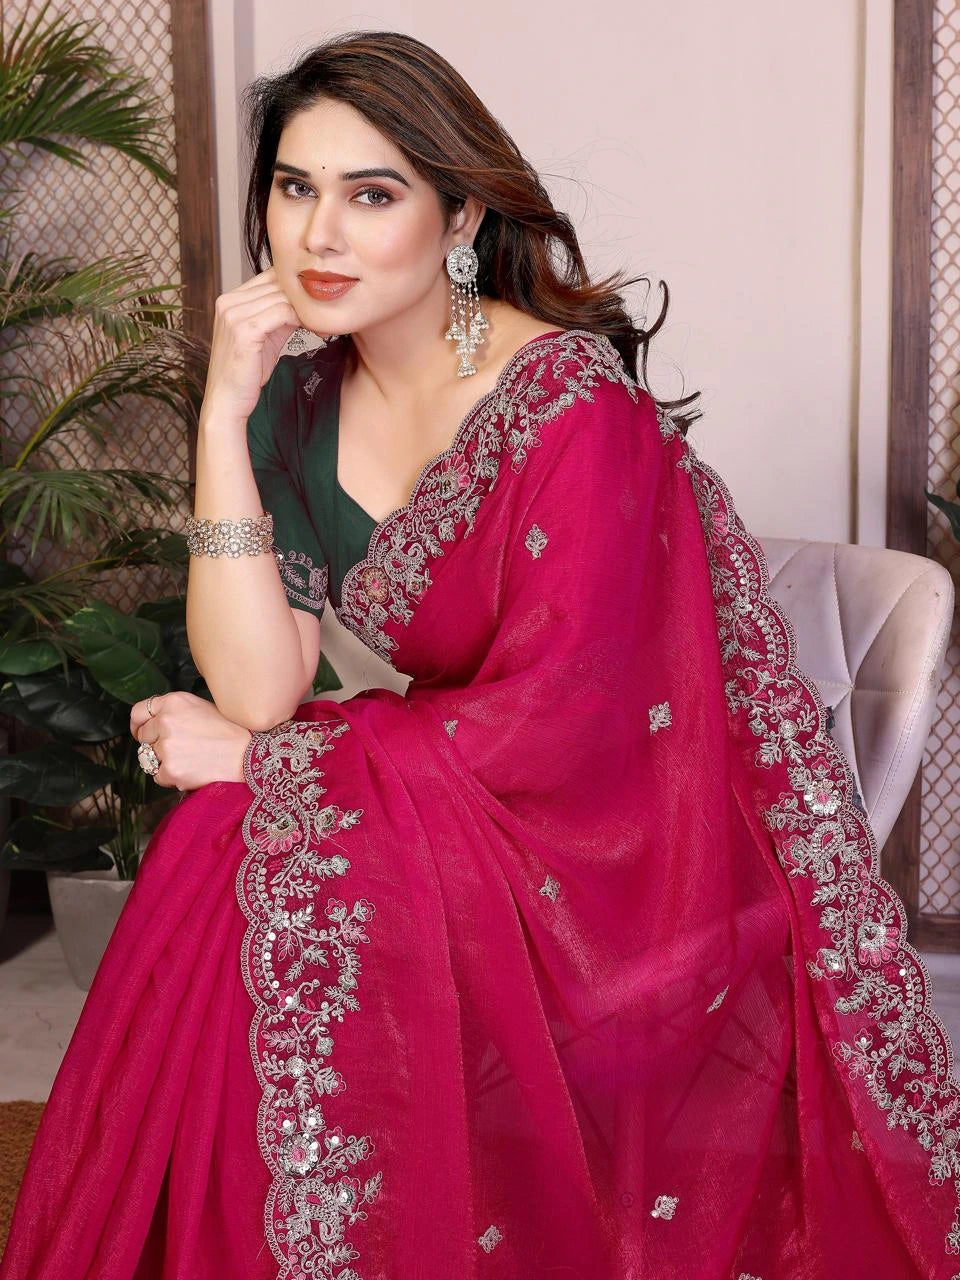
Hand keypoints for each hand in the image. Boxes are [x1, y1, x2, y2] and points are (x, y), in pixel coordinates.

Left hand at [129, 691, 253, 790]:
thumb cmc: (230, 731)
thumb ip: (174, 711)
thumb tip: (153, 723)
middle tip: (180, 749)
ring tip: (190, 759)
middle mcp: (165, 722)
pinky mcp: (169, 770)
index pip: (138, 712)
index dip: (139, 725)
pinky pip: (158, 776)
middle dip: (156, 744)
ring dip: (164, 761)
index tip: (143, 732)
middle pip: (143, 737)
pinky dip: (171, 776)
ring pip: (149, 758)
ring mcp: (166, 747)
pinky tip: (192, 770)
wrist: (248, 756)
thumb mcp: (201, 707)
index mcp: (173, 702)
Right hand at [200, 266, 322, 424]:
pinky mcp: (244, 330)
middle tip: (327, 313)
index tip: (317, 305)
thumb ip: (278, 315)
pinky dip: (302, 319)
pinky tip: (314, 330)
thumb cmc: (247, 372)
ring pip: (283, 297)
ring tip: (323, 324)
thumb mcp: (264, 337)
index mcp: (229, 300)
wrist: (228, 400)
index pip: (269, 277)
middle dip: (304, 298)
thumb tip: (305, 302)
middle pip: (277, 284)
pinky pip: (283, 313)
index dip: (295, 288)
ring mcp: (234, 314)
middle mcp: (228, 302)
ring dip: (306, 309)